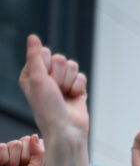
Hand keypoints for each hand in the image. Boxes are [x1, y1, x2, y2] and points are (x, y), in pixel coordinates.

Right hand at [0, 135, 44, 165]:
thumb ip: (39, 153)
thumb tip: (35, 136)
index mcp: (31, 155)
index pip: (34, 143)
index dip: (31, 155)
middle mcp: (19, 152)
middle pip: (24, 141)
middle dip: (21, 157)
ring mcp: (6, 151)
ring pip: (13, 144)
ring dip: (11, 160)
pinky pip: (1, 146)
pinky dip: (1, 158)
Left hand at [18, 34, 88, 165]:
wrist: (66, 129)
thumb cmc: (47, 108)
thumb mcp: (36, 79)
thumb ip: (34, 56)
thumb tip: (33, 36)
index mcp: (32, 74)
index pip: (44, 52)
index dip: (47, 65)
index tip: (44, 80)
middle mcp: (46, 77)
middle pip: (60, 58)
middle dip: (60, 74)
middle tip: (56, 90)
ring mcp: (62, 83)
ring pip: (72, 66)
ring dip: (70, 81)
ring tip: (65, 95)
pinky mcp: (76, 89)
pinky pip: (81, 76)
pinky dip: (79, 87)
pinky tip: (74, 98)